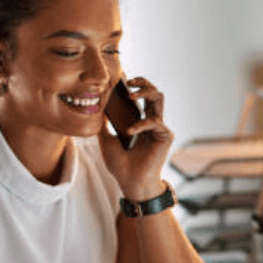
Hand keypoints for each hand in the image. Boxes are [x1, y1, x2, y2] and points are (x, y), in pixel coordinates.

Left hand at [98, 77, 173, 200]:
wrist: (131, 183)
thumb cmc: (121, 166)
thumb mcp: (106, 140)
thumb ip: (104, 123)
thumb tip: (97, 106)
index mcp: (140, 121)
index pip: (140, 96)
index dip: (134, 85)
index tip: (120, 79)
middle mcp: (152, 122)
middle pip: (153, 92)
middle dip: (142, 82)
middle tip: (128, 81)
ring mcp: (159, 128)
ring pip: (159, 99)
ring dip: (145, 92)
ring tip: (130, 95)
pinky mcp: (165, 136)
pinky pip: (155, 121)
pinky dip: (141, 124)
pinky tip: (130, 131)